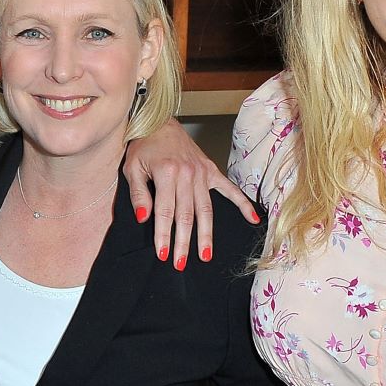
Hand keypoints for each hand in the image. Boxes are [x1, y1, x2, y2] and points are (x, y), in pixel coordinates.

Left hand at [123, 119, 259, 269]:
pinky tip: (252, 219)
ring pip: (206, 210)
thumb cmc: (143, 146)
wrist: (159, 121)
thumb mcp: (132, 168)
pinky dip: (242, 204)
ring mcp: (202, 173)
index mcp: (167, 174)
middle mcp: (188, 175)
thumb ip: (138, 194)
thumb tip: (144, 218)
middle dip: (184, 242)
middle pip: (187, 216)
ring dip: (206, 234)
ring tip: (206, 255)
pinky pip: (229, 190)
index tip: (163, 254)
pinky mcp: (211, 170)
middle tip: (181, 263)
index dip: (163, 235)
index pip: (165, 212)